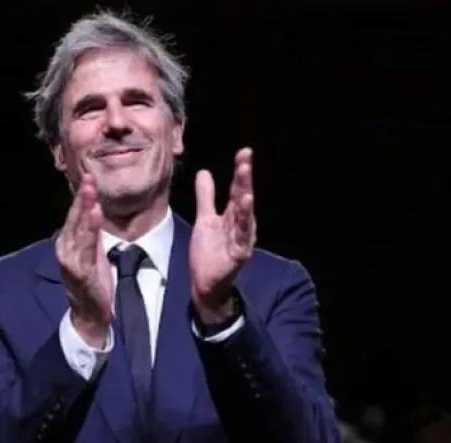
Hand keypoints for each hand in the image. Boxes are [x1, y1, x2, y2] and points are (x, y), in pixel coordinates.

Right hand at [55, 173, 113, 346]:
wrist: (90, 314)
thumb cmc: (92, 281)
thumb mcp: (92, 252)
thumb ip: (92, 232)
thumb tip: (94, 207)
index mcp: (67, 243)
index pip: (74, 215)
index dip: (82, 196)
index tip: (89, 176)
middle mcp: (65, 250)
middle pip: (74, 219)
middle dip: (82, 198)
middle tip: (89, 177)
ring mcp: (71, 261)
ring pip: (79, 230)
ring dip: (85, 209)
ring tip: (91, 191)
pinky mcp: (80, 272)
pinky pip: (86, 248)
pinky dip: (90, 230)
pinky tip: (95, 215)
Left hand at [189, 148, 256, 322]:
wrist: (205, 282)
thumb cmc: (209, 252)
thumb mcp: (205, 219)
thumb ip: (206, 197)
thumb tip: (205, 172)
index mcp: (232, 215)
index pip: (237, 188)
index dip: (240, 171)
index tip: (244, 152)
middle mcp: (240, 224)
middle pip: (243, 198)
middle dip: (244, 180)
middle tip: (245, 160)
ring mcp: (242, 239)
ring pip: (245, 218)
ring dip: (246, 204)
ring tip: (245, 190)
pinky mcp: (239, 255)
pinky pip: (242, 240)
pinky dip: (244, 229)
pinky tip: (244, 217)